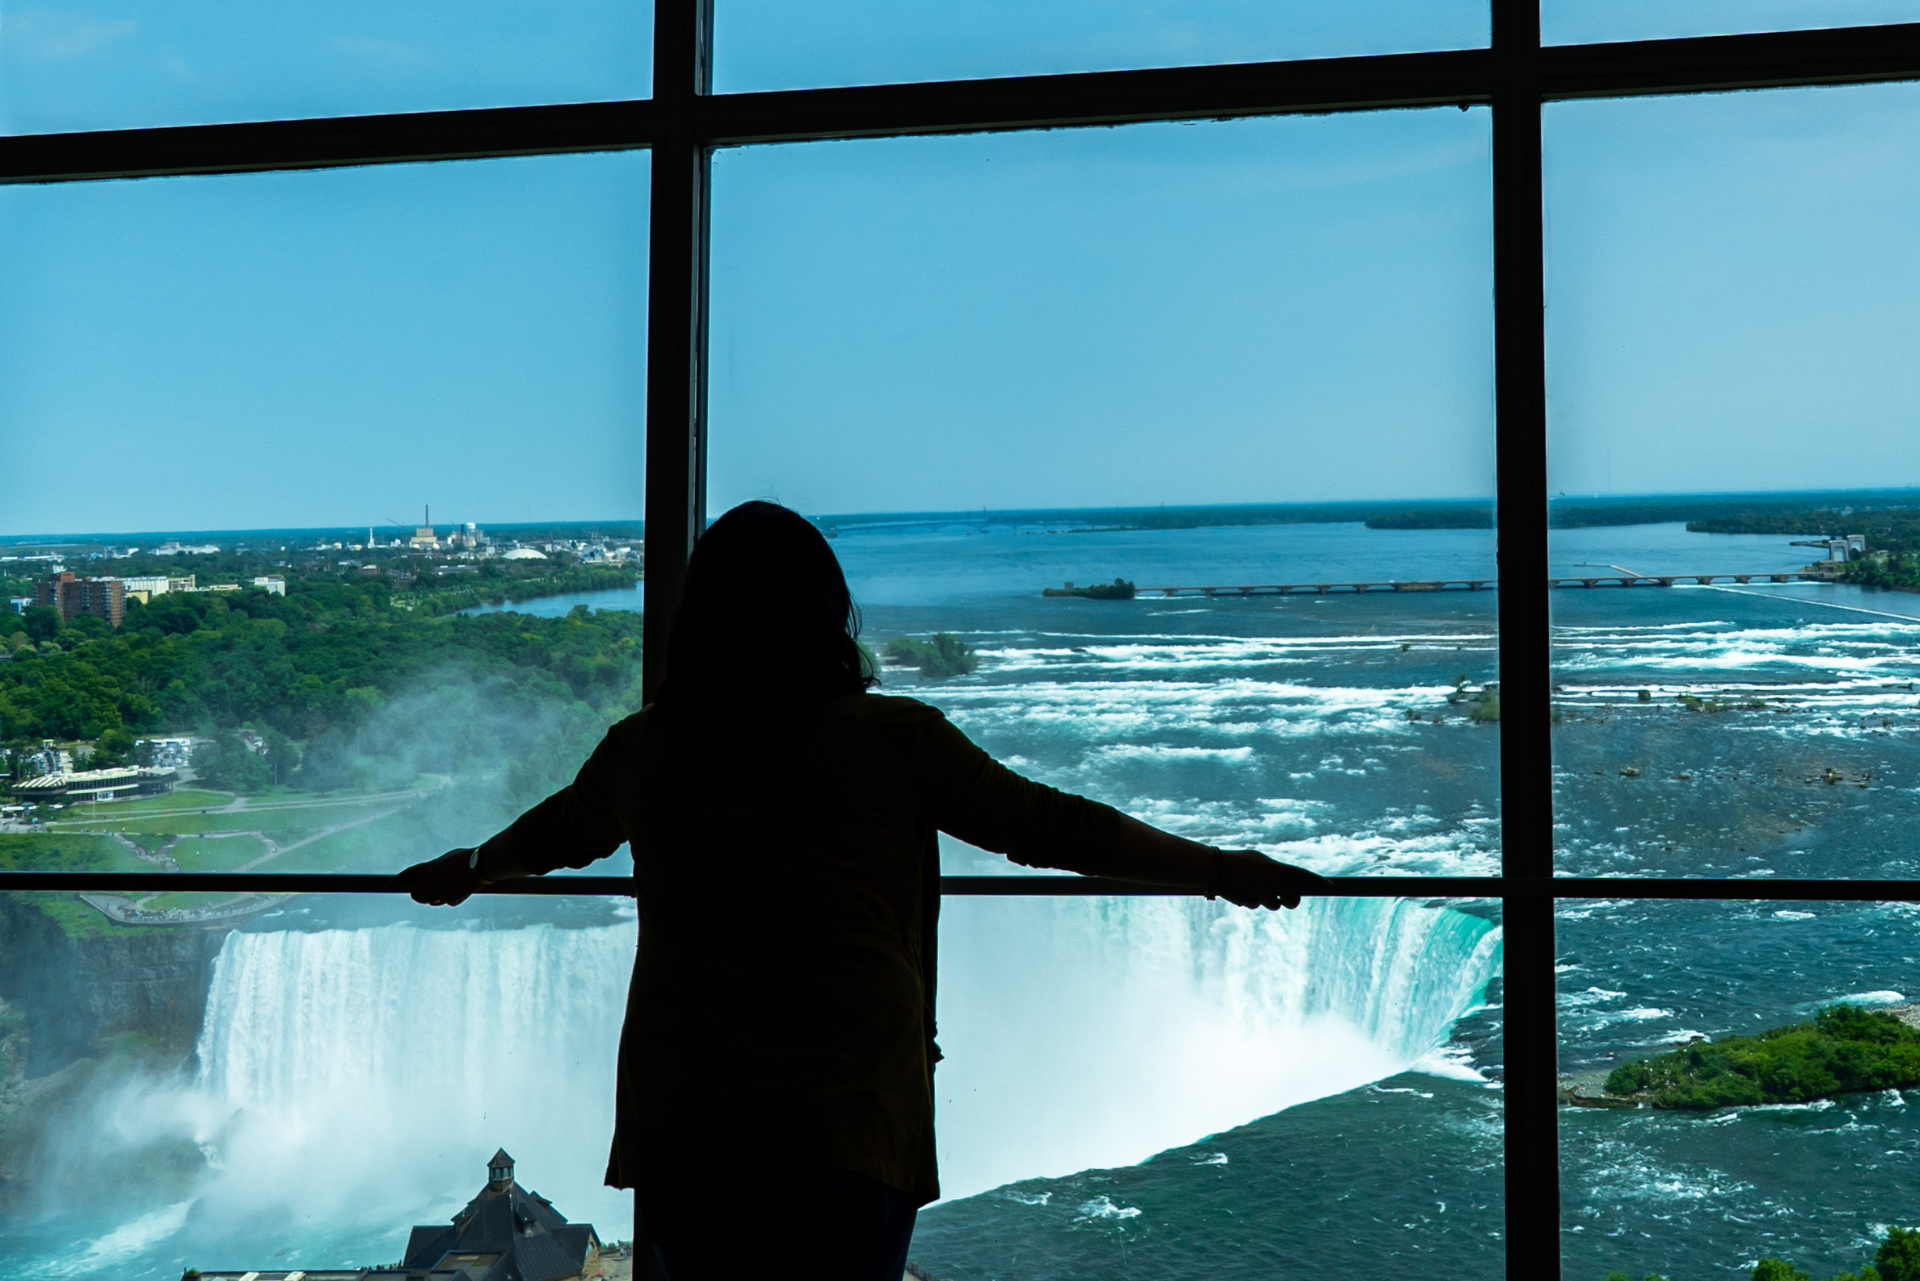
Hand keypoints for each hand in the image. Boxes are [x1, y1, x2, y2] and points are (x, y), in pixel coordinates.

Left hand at [396, 848, 484, 905]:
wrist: (481, 865)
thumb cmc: (466, 858)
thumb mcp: (446, 860)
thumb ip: (434, 869)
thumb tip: (427, 877)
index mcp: (429, 867)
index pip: (407, 874)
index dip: (397, 881)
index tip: (389, 887)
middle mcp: (430, 880)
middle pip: (416, 895)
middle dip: (421, 895)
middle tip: (432, 891)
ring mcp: (439, 891)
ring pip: (432, 901)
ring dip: (438, 897)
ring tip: (451, 887)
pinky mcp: (450, 899)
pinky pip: (448, 902)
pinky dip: (454, 898)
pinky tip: (462, 889)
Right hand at [1216, 851, 1332, 910]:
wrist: (1215, 868)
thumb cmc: (1238, 861)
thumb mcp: (1259, 860)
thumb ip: (1274, 870)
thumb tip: (1286, 882)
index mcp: (1276, 867)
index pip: (1303, 874)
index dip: (1318, 880)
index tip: (1331, 885)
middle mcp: (1273, 881)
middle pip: (1293, 899)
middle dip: (1290, 901)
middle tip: (1286, 899)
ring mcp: (1263, 893)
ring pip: (1274, 905)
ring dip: (1267, 900)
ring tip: (1252, 887)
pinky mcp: (1253, 902)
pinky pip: (1257, 905)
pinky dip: (1252, 900)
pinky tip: (1242, 890)